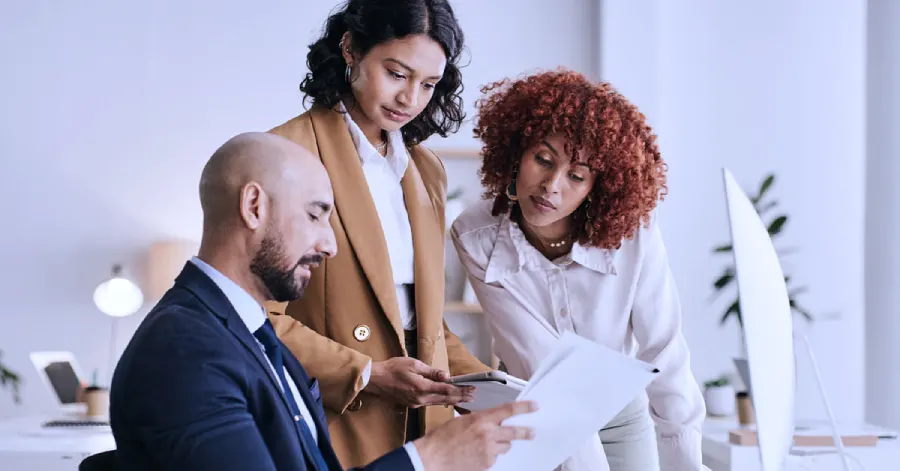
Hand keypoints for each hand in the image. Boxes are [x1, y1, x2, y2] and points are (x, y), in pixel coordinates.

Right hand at [366, 357, 474, 407]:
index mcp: (422, 388)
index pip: (447, 390)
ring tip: (465, 399)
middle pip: (446, 399)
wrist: (375, 379)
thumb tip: (446, 375)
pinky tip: (448, 400)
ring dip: (453, 400)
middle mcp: (421, 399)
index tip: (472, 389)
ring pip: (439, 403)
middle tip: (473, 395)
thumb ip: (431, 371)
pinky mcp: (412, 404)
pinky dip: (442, 401)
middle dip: (461, 397)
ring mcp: (416, 403)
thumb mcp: (413, 364)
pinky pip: (431, 403)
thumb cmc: (393, 368)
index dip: (461, 390)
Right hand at [412, 401, 537, 470]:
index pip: (508, 410)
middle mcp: (488, 434)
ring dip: (501, 445)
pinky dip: (490, 456)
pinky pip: (495, 458)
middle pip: (514, 432)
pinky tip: (477, 455)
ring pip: (504, 447)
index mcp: (481, 419)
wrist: (433, 458)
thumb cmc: (442, 439)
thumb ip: (478, 421)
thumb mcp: (461, 422)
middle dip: (524, 432)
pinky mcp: (487, 464)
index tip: (534, 406)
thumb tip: (489, 422)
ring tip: (488, 445)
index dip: (524, 408)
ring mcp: (489, 451)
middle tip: (532, 432)